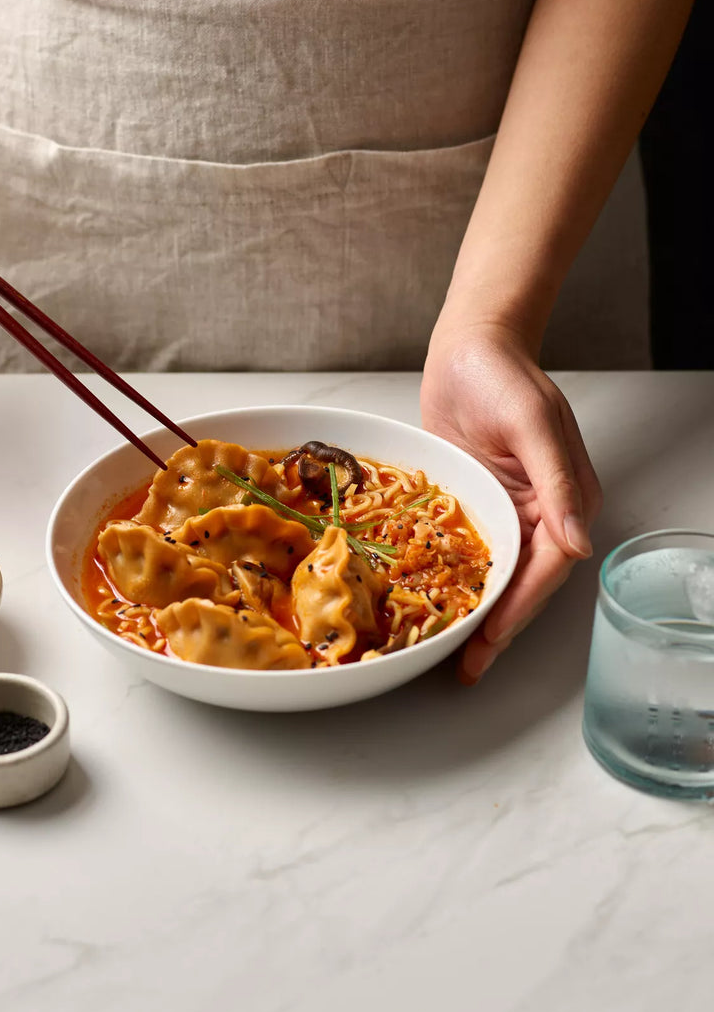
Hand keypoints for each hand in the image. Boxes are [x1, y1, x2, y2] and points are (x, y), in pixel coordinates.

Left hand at [420, 320, 601, 683]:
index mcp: (566, 498)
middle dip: (498, 625)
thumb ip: (556, 482)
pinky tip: (435, 603)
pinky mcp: (475, 501)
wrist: (469, 345)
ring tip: (452, 652)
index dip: (519, 607)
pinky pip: (468, 549)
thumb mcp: (532, 423)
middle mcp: (540, 511)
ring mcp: (506, 508)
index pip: (546, 568)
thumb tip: (577, 543)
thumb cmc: (503, 375)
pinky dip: (456, 578)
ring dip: (477, 612)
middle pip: (522, 581)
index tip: (492, 639)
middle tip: (468, 666)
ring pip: (496, 573)